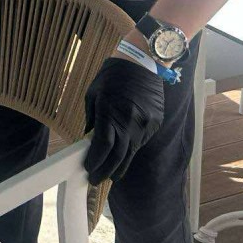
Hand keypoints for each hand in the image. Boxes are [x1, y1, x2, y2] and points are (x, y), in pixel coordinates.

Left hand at [83, 58, 163, 183]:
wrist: (143, 62)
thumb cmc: (113, 76)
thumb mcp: (93, 94)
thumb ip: (92, 119)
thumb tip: (89, 139)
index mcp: (110, 113)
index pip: (103, 147)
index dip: (95, 162)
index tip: (88, 169)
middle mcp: (130, 122)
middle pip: (117, 157)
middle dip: (105, 172)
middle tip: (96, 180)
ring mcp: (145, 125)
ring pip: (131, 153)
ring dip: (119, 166)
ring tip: (109, 174)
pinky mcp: (155, 124)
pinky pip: (141, 143)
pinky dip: (131, 151)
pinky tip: (123, 155)